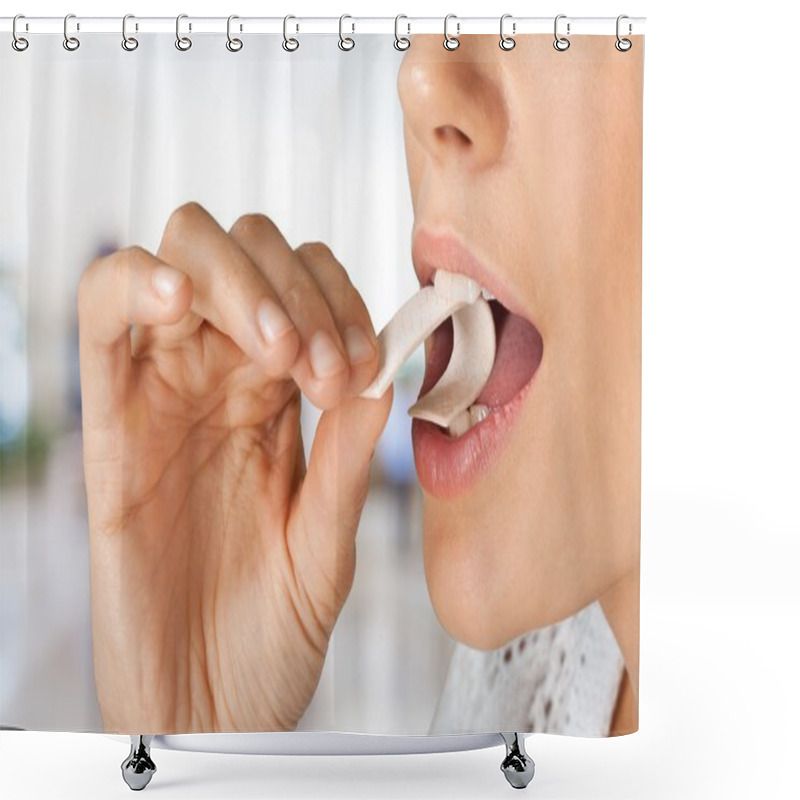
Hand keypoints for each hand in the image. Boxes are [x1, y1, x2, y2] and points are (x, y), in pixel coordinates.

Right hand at [78, 202, 391, 732]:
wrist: (216, 708)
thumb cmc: (275, 629)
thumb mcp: (330, 537)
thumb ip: (348, 452)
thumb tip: (383, 363)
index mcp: (277, 400)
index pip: (305, 286)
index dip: (339, 301)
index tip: (362, 365)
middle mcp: (219, 382)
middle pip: (242, 253)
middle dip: (292, 287)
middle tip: (324, 366)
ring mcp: (162, 395)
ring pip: (179, 261)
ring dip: (237, 282)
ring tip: (277, 351)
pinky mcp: (107, 427)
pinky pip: (100, 321)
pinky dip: (132, 284)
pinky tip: (177, 297)